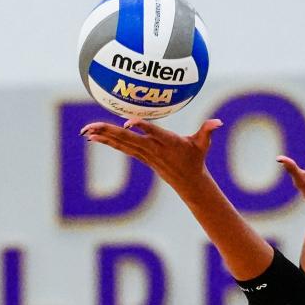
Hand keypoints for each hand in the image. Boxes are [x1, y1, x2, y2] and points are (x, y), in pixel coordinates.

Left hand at [80, 117, 222, 191]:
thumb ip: (208, 130)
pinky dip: (108, 141)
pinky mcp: (141, 156)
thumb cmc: (196, 159)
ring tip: (86, 131)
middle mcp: (152, 148)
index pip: (151, 133)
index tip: (127, 123)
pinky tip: (94, 137)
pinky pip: (122, 147)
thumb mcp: (203, 144)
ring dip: (103, 137)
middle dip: (109, 132)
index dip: (140, 127)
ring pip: (121, 143)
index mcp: (166, 142)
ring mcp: (145, 154)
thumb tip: (218, 122)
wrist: (189, 182)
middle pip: (128, 139)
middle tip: (90, 126)